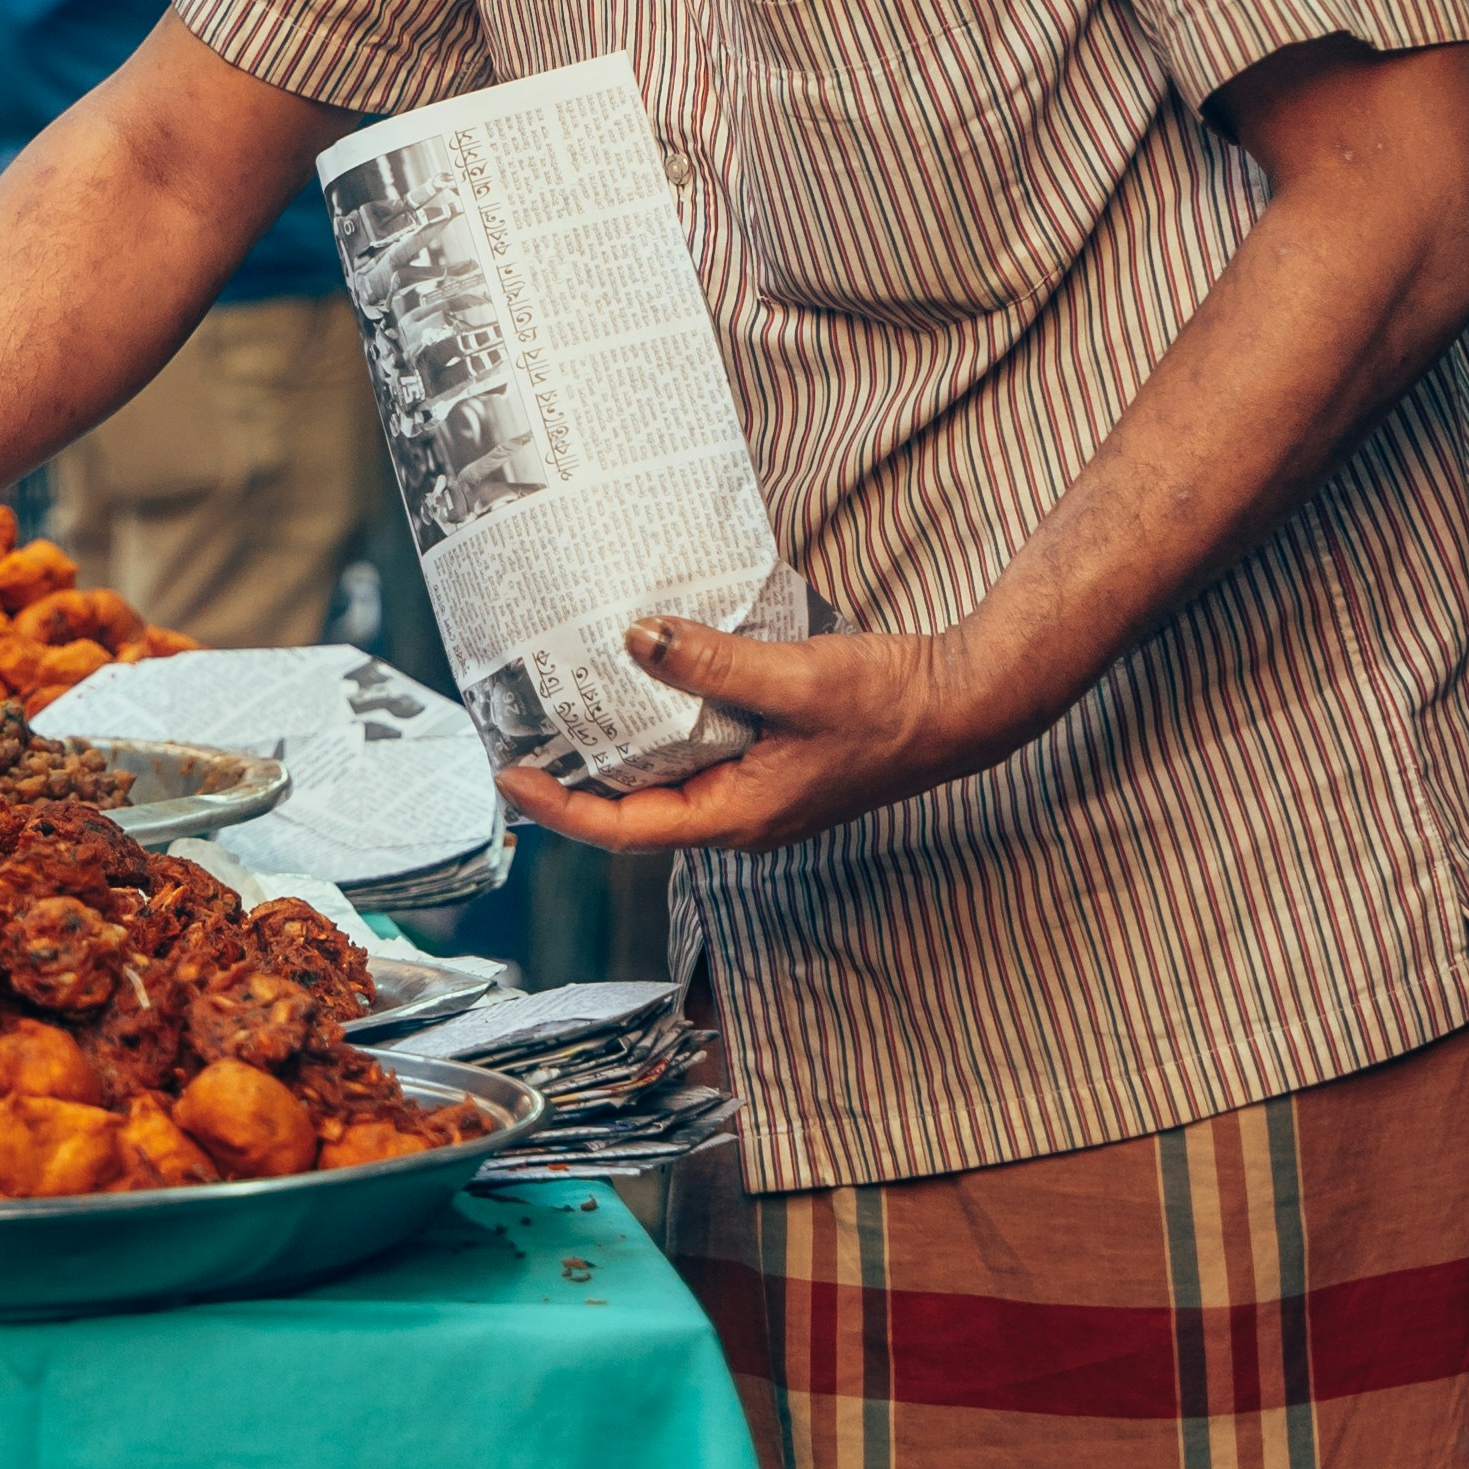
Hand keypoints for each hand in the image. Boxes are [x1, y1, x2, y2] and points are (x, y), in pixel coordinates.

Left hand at [494, 613, 1025, 860]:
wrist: (958, 705)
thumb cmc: (887, 703)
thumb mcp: (794, 678)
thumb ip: (713, 664)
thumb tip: (635, 638)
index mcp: (738, 817)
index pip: (626, 830)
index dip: (561, 809)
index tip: (509, 777)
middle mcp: (739, 817)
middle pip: (635, 812)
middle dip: (574, 780)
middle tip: (517, 732)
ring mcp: (756, 795)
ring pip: (665, 782)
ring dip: (615, 751)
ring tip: (560, 707)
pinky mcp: (769, 765)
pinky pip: (696, 754)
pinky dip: (660, 727)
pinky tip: (640, 681)